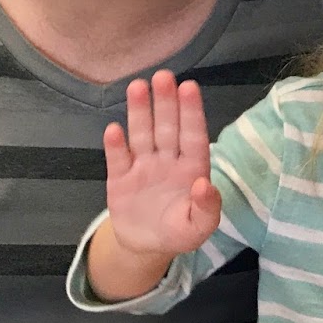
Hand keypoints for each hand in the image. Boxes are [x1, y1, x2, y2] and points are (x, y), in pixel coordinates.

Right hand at [103, 70, 221, 257]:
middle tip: (163, 75)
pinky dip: (116, 145)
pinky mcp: (119, 179)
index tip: (190, 87)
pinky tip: (114, 129)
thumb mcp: (199, 227)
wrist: (146, 246)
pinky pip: (118, 159)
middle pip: (167, 127)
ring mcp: (143, 166)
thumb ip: (207, 208)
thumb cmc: (180, 230)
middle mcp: (168, 160)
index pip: (194, 136)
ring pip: (142, 134)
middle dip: (166, 102)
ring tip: (138, 87)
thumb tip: (204, 184)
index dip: (192, 112)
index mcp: (192, 167)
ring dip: (140, 112)